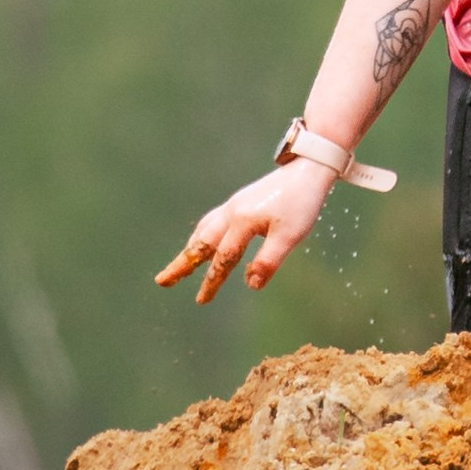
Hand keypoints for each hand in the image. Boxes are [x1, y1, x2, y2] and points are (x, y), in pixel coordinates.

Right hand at [156, 160, 334, 303]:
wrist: (308, 169)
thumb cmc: (302, 203)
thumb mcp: (290, 236)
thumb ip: (268, 260)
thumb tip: (251, 285)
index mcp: (242, 221)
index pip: (223, 258)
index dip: (212, 281)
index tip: (201, 301)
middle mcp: (231, 212)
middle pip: (201, 243)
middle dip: (182, 264)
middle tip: (162, 281)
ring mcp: (233, 205)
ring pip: (204, 231)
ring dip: (190, 250)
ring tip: (178, 266)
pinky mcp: (240, 202)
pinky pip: (212, 222)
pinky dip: (201, 235)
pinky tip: (203, 242)